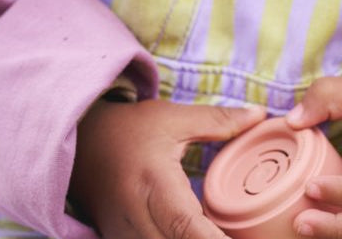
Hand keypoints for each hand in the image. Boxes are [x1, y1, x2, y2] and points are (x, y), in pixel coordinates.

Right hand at [70, 97, 265, 238]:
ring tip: (227, 231)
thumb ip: (218, 120)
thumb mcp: (173, 118)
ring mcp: (125, 238)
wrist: (81, 144)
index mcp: (154, 184)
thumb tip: (260, 114)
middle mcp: (136, 219)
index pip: (187, 226)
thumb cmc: (130, 129)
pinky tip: (201, 233)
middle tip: (249, 236)